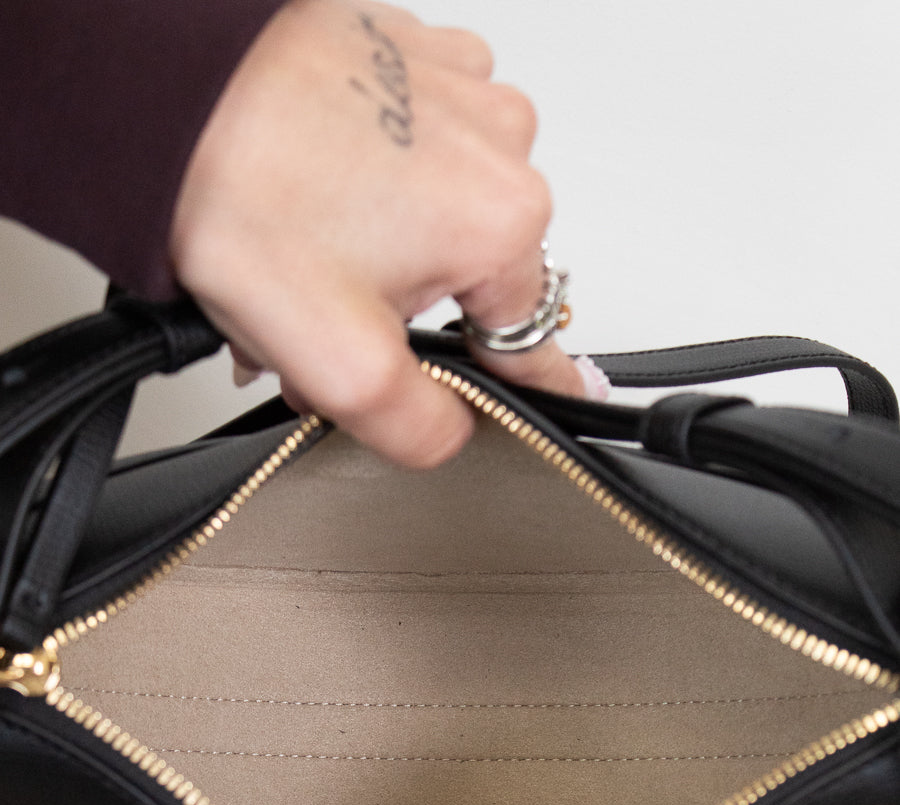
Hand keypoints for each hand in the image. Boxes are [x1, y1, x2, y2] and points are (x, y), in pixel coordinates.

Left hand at [170, 0, 585, 467]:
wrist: (167, 91)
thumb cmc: (245, 195)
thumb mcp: (344, 368)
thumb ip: (422, 427)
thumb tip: (455, 432)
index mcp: (503, 222)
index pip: (529, 342)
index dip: (513, 388)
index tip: (544, 401)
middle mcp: (499, 142)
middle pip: (468, 274)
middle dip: (401, 310)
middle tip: (324, 312)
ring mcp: (454, 85)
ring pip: (436, 207)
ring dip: (378, 243)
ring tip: (302, 243)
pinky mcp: (405, 50)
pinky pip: (406, 140)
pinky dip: (364, 174)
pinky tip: (305, 186)